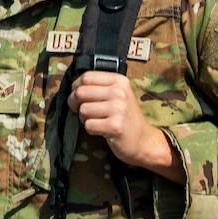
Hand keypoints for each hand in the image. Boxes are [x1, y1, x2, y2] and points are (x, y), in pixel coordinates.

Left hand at [68, 71, 182, 179]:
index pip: (86, 77)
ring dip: (84, 119)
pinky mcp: (114, 126)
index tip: (76, 95)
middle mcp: (119, 92)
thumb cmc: (126, 118)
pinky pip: (89, 125)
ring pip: (83, 110)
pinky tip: (102, 130)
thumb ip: (100, 87)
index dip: (75, 87)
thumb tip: (73, 87)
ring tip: (97, 121)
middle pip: (81, 92)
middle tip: (79, 110)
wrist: (145, 141)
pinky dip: (91, 130)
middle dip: (74, 103)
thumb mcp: (119, 95)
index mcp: (119, 81)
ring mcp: (118, 109)